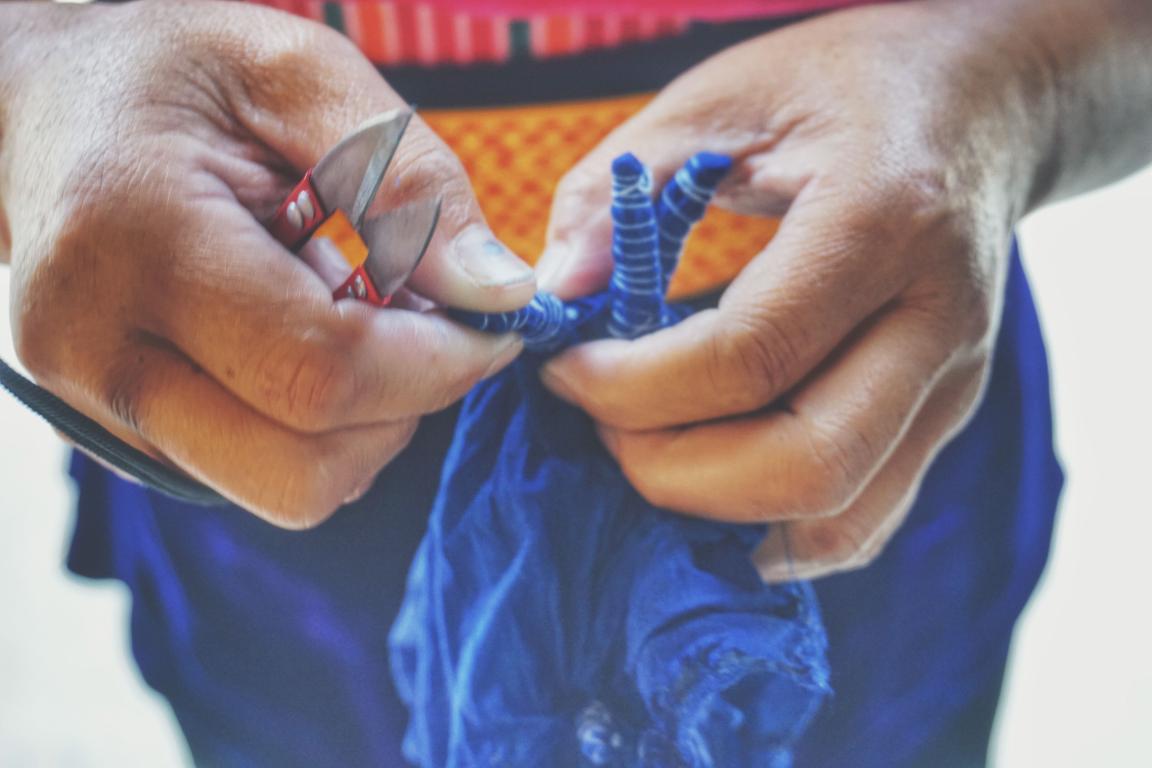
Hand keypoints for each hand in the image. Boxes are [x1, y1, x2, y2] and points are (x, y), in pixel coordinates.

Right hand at [0, 1, 534, 526]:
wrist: (47, 106)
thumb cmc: (176, 74)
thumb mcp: (301, 74)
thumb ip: (409, 179)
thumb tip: (500, 295)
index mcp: (134, 240)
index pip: (319, 372)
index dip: (439, 366)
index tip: (493, 323)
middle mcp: (92, 347)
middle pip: (302, 471)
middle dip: (402, 411)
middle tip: (427, 325)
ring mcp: (93, 405)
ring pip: (286, 489)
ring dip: (364, 422)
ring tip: (354, 314)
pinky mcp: (118, 435)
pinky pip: (259, 473)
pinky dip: (317, 424)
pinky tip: (303, 337)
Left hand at [536, 2, 1047, 579]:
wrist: (977, 102)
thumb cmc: (839, 87)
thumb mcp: (717, 98)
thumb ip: (620, 189)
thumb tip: (553, 298)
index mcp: (884, 219)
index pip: (751, 357)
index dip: (633, 387)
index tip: (563, 370)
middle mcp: (937, 321)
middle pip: (807, 466)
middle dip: (669, 470)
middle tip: (600, 420)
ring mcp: (953, 385)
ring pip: (838, 518)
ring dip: (715, 513)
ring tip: (643, 450)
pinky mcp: (943, 420)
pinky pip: (857, 522)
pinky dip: (766, 529)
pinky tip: (703, 481)